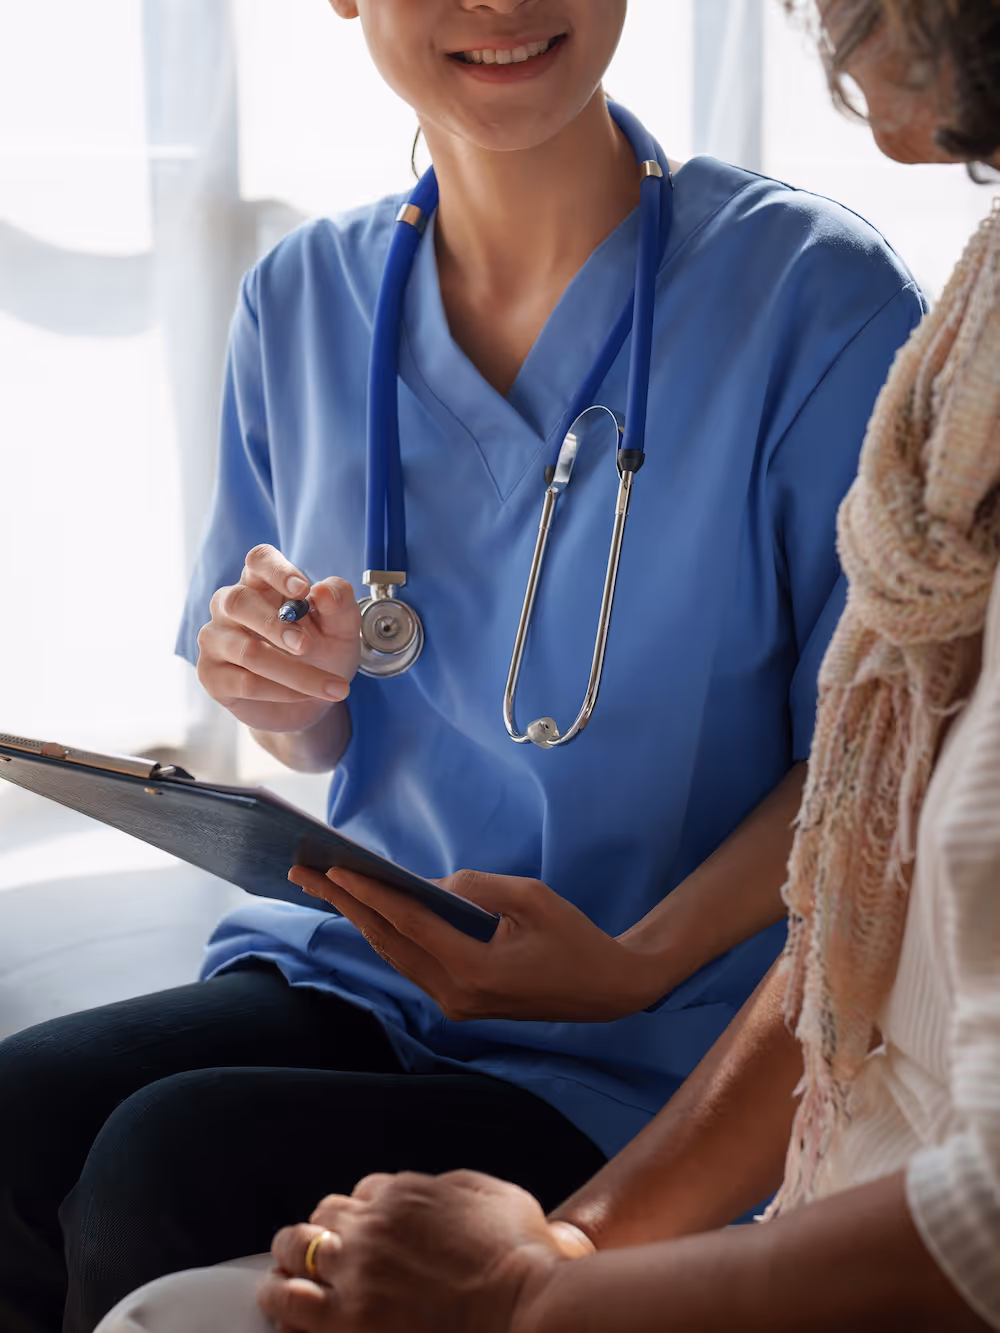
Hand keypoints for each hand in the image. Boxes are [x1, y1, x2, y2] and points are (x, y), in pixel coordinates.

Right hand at [196, 544, 360, 733]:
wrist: (309, 703)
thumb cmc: (321, 654)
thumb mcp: (342, 629)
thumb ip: (340, 604)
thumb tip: (323, 592)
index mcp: (262, 584)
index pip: (258, 560)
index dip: (276, 570)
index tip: (302, 589)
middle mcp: (230, 606)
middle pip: (238, 601)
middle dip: (275, 625)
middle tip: (306, 645)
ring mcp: (216, 639)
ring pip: (246, 651)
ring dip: (291, 671)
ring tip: (326, 684)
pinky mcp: (211, 674)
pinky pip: (244, 682)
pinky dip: (281, 691)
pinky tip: (303, 695)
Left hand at [258, 1171, 589, 1332]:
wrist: (529, 1308)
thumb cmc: (521, 1256)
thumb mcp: (493, 1194)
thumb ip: (450, 1186)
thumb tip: (425, 1188)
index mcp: (404, 1192)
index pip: (361, 1193)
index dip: (361, 1214)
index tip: (364, 1232)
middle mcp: (372, 1227)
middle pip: (320, 1218)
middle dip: (317, 1233)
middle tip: (316, 1253)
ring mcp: (357, 1276)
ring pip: (294, 1254)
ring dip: (287, 1263)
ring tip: (280, 1279)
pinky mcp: (350, 1323)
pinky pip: (292, 1308)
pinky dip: (281, 1304)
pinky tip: (282, 1309)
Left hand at [287, 865, 663, 1020]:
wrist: (606, 989)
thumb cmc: (574, 937)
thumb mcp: (532, 898)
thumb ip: (478, 888)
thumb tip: (432, 885)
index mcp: (475, 970)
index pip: (408, 924)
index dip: (369, 894)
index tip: (333, 869)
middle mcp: (455, 993)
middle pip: (388, 941)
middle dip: (344, 904)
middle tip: (302, 871)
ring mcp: (455, 1003)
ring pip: (394, 955)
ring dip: (360, 919)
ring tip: (323, 886)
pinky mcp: (459, 1002)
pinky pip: (413, 963)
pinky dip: (387, 934)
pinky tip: (367, 911)